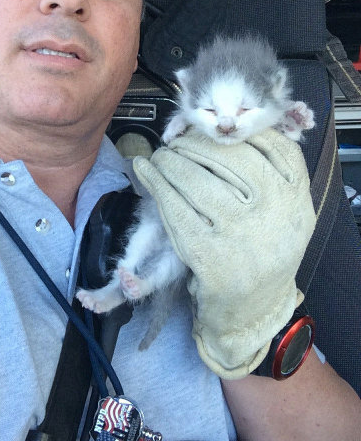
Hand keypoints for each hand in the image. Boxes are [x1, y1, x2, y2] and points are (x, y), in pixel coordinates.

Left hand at [133, 128, 315, 378]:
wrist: (253, 311)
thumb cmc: (264, 251)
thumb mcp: (284, 210)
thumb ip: (269, 171)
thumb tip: (222, 129)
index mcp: (296, 196)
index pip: (263, 143)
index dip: (229, 131)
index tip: (208, 130)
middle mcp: (274, 212)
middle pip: (225, 156)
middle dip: (192, 144)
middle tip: (175, 144)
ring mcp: (241, 234)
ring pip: (195, 179)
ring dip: (169, 161)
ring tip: (159, 157)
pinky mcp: (209, 255)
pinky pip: (175, 208)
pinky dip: (155, 184)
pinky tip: (145, 172)